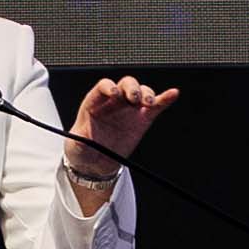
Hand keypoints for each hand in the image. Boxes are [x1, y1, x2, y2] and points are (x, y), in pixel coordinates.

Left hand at [63, 74, 177, 200]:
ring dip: (147, 94)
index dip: (108, 86)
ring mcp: (129, 109)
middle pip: (125, 85)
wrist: (95, 163)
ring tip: (149, 102)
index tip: (113, 93)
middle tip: (134, 98)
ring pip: (141, 92)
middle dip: (131, 88)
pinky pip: (155, 107)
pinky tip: (173, 94)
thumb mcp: (75, 146)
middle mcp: (114, 101)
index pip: (103, 86)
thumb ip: (79, 140)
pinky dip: (164, 99)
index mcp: (95, 102)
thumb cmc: (82, 149)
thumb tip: (82, 138)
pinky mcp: (142, 119)